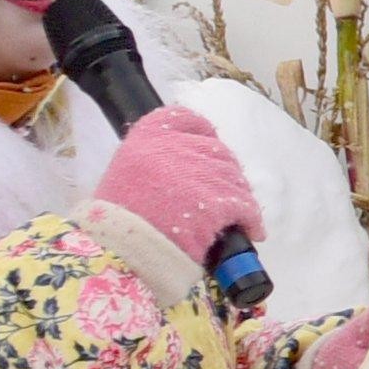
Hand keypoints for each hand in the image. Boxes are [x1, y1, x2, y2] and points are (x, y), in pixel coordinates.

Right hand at [91, 107, 256, 272]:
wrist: (119, 250)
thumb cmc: (116, 219)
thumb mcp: (124, 175)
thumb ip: (152, 163)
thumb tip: (180, 172)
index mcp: (148, 135)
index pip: (186, 118)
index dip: (202, 133)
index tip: (208, 146)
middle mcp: (177, 146)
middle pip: (217, 151)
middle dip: (223, 172)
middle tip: (221, 194)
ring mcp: (201, 172)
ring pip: (235, 178)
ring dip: (238, 196)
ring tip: (235, 215)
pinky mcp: (219, 200)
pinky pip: (246, 206)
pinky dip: (251, 219)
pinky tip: (252, 230)